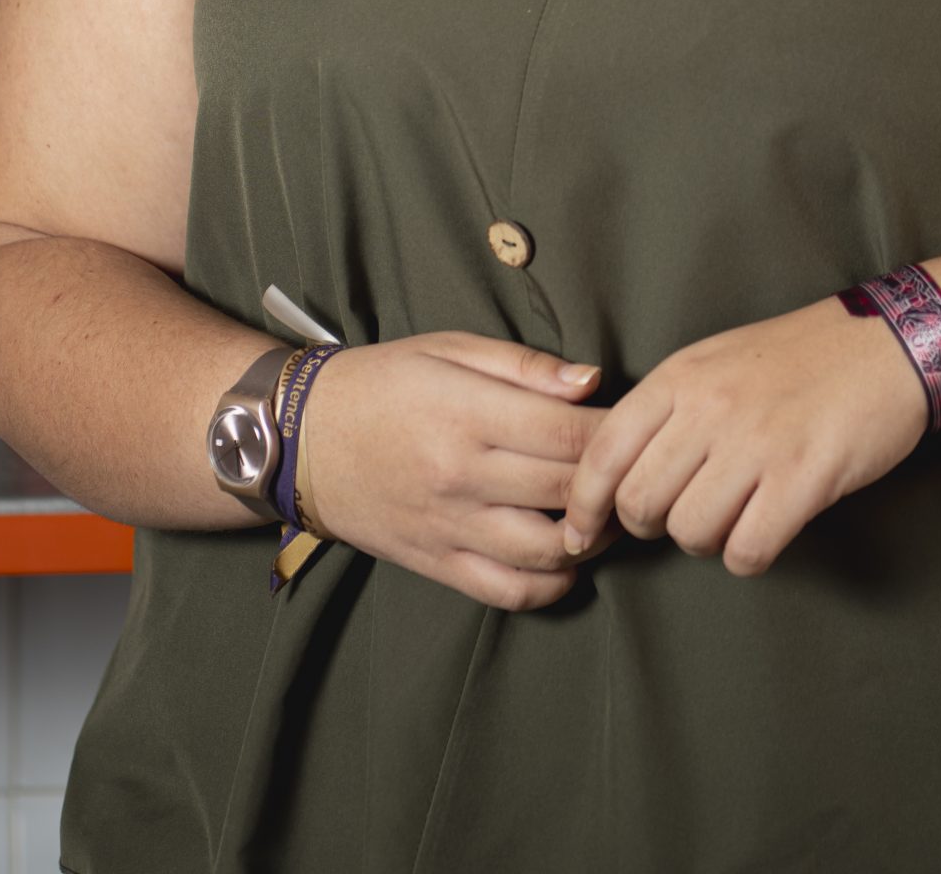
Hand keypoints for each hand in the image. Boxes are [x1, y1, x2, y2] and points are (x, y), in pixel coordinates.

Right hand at [298, 333, 622, 609]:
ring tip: (603, 512)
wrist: (303, 439)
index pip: (568, 432)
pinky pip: (508, 591)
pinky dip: (551, 584)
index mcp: (467, 412)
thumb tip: (592, 382)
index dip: (617, 431)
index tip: (637, 424)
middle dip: (613, 481)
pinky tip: (566, 558)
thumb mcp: (449, 349)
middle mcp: (461, 474)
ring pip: (548, 550)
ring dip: (591, 537)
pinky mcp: (436, 564)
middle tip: (633, 468)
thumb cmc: (382, 382)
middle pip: (567, 490)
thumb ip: (525, 366)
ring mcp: (449, 526)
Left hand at [558, 294, 928, 576]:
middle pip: (640, 503)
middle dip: (650, 526)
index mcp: (681, 376)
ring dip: (706, 539)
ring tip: (733, 514)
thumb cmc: (798, 358)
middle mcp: (710, 408)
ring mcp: (757, 443)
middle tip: (679, 517)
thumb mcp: (715, 361)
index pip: (603, 453)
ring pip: (690, 532)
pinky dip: (749, 554)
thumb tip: (616, 474)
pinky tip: (766, 527)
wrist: (887, 344)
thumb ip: (667, 410)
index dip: (583, 505)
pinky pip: (746, 551)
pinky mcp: (803, 478)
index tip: (583, 534)